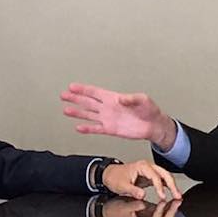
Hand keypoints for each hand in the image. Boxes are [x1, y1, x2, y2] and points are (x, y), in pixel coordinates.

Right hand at [61, 83, 177, 149]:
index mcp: (113, 98)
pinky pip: (96, 128)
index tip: (72, 86)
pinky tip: (78, 127)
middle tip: (64, 95)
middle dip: (75, 98)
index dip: (83, 89)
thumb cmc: (149, 110)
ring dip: (78, 113)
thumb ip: (131, 99)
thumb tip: (121, 99)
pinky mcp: (110, 129)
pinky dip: (87, 129)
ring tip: (66, 110)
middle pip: (88, 102)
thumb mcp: (143, 100)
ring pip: (89, 115)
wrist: (153, 125)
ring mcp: (108, 119)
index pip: (95, 92)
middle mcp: (108, 108)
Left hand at [102, 160, 182, 200]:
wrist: (110, 175)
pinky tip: (173, 193)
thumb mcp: (122, 186)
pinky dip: (168, 186)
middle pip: (164, 174)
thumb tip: (142, 195)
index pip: (155, 176)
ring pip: (165, 176)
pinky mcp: (150, 176)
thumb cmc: (115, 178)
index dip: (160, 187)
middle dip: (172, 185)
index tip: (162, 197)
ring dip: (172, 186)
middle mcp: (148, 166)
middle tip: (177, 196)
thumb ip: (133, 190)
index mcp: (142, 166)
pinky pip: (162, 180)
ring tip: (178, 196)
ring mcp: (150, 171)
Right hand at [102, 197, 181, 216]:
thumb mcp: (123, 207)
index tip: (162, 201)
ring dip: (172, 208)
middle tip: (177, 201)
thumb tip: (143, 203)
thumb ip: (134, 206)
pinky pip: (161, 209)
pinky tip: (171, 197)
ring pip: (165, 216)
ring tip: (178, 198)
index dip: (159, 211)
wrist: (110, 210)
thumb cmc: (115, 211)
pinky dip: (167, 204)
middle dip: (172, 211)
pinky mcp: (150, 211)